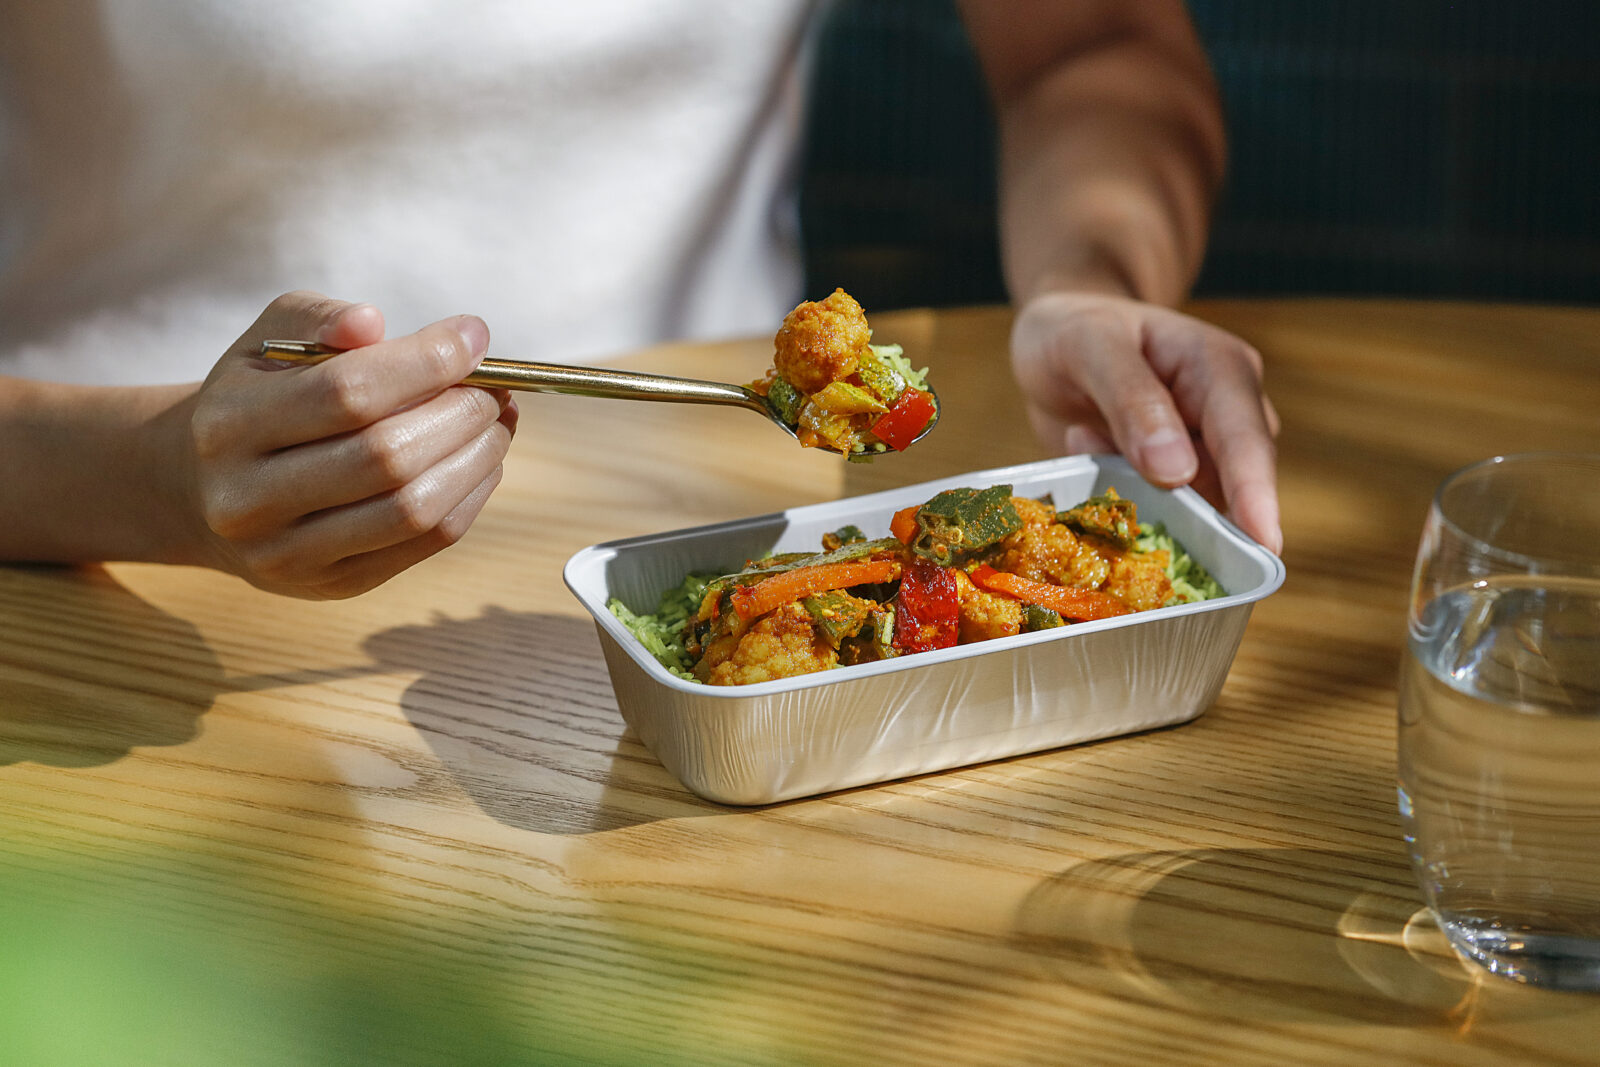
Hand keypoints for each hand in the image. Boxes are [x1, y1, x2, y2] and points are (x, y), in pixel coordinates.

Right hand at [177, 291, 517, 597]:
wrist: (200, 490)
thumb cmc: (255, 400)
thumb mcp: (268, 342)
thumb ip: (318, 318)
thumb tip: (374, 323)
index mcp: (230, 425)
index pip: (347, 392)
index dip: (426, 362)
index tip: (473, 336)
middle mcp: (249, 498)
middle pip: (386, 455)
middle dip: (460, 414)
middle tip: (493, 388)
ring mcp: (289, 552)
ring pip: (413, 508)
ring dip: (476, 459)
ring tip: (498, 423)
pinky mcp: (334, 584)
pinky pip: (425, 543)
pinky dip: (470, 497)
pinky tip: (481, 463)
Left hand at [1009, 291, 1280, 553]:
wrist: (1054, 339)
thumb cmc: (1076, 329)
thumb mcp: (1091, 347)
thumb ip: (1133, 400)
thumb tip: (1177, 471)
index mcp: (1221, 369)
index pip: (1246, 438)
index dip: (1255, 494)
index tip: (1264, 545)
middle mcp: (1224, 415)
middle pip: (1230, 484)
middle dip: (1182, 505)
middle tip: (1116, 482)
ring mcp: (1200, 452)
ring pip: (1190, 506)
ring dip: (1135, 491)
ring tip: (1087, 436)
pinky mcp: (1170, 481)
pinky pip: (1156, 511)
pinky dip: (1119, 493)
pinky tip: (1085, 444)